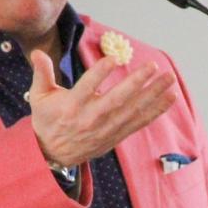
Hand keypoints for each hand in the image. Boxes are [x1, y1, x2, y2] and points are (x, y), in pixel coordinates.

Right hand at [28, 50, 175, 167]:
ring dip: (153, 94)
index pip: (86, 87)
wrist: (53, 154)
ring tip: (169, 78)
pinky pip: (140, 122)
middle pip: (117, 99)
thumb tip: (37, 52)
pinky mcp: (117, 135)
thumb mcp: (38, 97)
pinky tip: (170, 97)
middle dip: (137, 82)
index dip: (100, 73)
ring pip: (133, 110)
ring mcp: (107, 128)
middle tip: (152, 66)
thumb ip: (41, 73)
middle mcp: (91, 118)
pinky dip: (156, 110)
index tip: (113, 59)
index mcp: (71, 106)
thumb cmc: (47, 120)